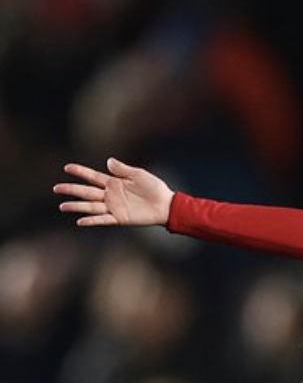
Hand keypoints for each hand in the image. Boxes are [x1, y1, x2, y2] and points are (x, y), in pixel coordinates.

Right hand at [53, 157, 174, 226]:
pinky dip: (92, 220)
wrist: (165, 204)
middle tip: (56, 188)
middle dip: (71, 189)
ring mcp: (113, 207)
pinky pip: (102, 219)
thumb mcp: (138, 174)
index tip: (67, 167)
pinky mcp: (119, 218)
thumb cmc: (154, 188)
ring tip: (62, 206)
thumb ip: (122, 169)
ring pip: (90, 206)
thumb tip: (108, 160)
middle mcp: (110, 195)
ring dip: (76, 206)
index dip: (80, 172)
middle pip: (86, 192)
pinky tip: (80, 221)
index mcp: (114, 183)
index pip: (93, 176)